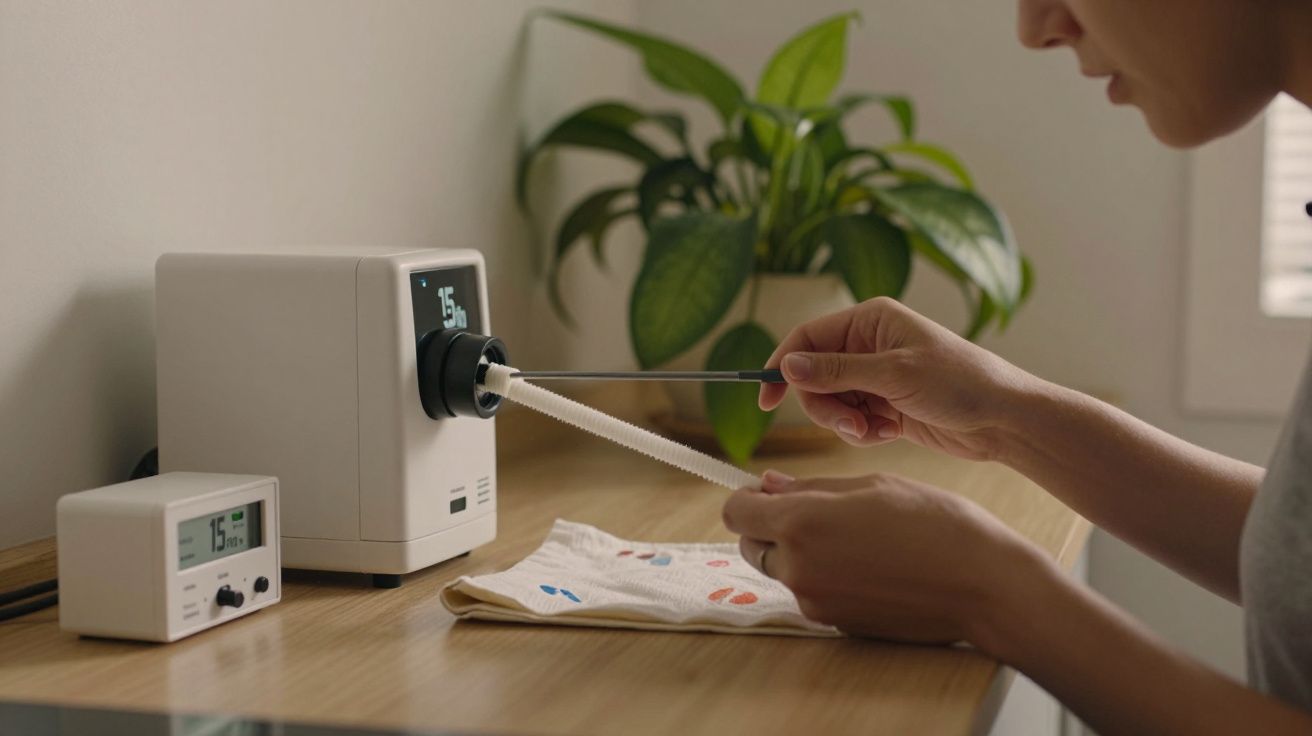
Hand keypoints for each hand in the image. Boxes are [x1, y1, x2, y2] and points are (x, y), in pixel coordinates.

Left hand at [723, 470, 1055, 650]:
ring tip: (851, 537)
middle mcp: (799, 566)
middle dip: (770, 527)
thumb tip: (768, 484)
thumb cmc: (934, 522)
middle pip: (751, 546)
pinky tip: (867, 564)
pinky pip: (812, 593)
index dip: (748, 499)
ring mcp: (816, 601)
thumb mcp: (872, 485)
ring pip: (782, 570)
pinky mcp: (837, 623)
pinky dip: (824, 576)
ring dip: (798, 553)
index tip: (767, 492)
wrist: (983, 584)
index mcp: (802, 522)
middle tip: (814, 512)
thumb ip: (810, 487)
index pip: (736, 513)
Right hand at [760, 297, 1041, 460]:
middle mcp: (869, 345)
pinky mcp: (886, 406)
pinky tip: (889, 435)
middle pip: (814, 376)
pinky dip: (863, 433)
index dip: (782, 367)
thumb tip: (787, 365)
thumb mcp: (893, 374)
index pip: (807, 339)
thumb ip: (836, 371)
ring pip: (831, 403)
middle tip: (850, 426)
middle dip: (825, 406)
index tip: (766, 401)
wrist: (1002, 419)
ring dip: (845, 423)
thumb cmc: (958, 383)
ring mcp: (877, 377)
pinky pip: (852, 421)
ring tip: (873, 433)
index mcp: (870, 321)